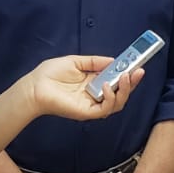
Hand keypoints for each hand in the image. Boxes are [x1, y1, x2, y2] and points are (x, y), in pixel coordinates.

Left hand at [18, 55, 142, 121]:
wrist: (34, 86)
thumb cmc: (50, 75)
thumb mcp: (76, 61)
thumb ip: (95, 61)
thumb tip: (113, 60)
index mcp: (93, 83)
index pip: (116, 80)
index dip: (128, 73)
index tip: (138, 63)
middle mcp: (95, 95)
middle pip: (120, 93)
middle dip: (131, 82)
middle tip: (139, 71)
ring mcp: (92, 105)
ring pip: (117, 103)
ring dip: (124, 90)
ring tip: (124, 77)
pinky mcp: (86, 112)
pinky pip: (104, 109)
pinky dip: (110, 99)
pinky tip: (107, 87)